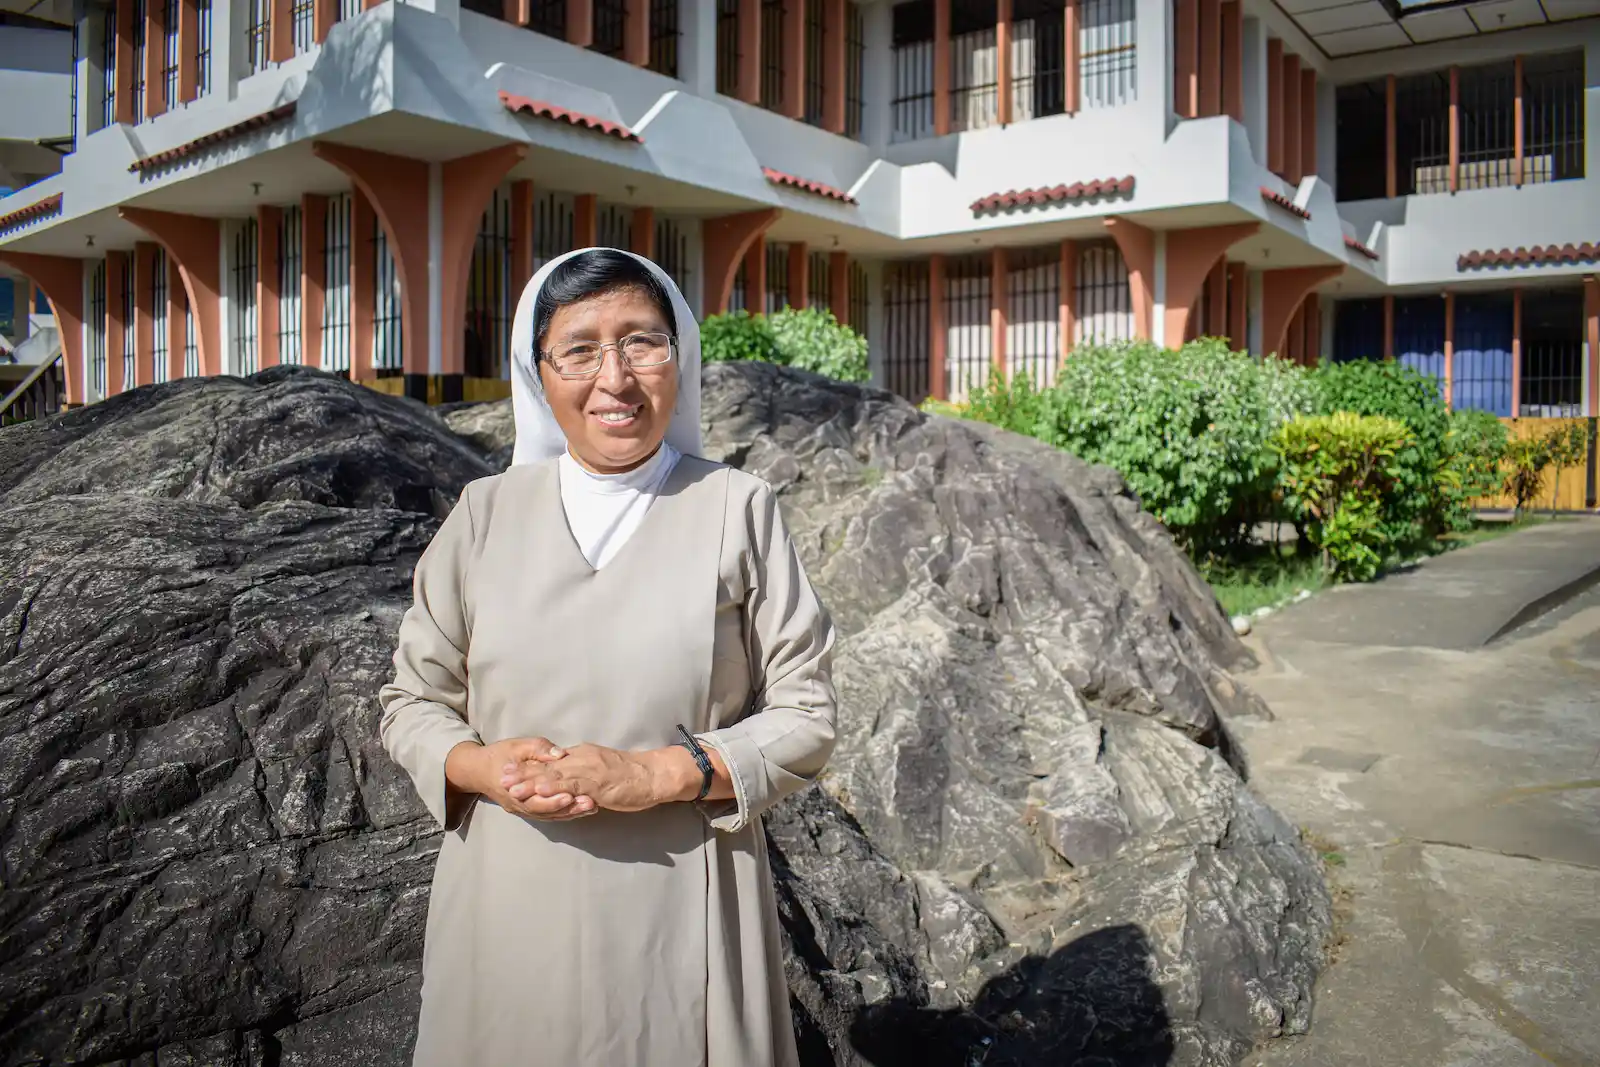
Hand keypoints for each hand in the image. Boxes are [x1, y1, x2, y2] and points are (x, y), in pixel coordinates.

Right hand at [448, 738, 596, 820]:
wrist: (478, 770)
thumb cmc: (500, 755)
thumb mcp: (518, 746)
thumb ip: (539, 749)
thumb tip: (559, 753)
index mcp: (514, 788)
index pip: (535, 798)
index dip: (553, 799)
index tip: (572, 794)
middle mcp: (519, 803)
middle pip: (545, 811)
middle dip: (568, 808)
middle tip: (590, 803)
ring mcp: (523, 809)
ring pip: (549, 815)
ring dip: (571, 813)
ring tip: (592, 807)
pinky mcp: (528, 810)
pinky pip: (548, 815)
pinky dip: (565, 813)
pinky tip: (582, 809)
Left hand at [503, 743, 696, 813]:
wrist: (655, 775)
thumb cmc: (631, 776)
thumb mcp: (602, 770)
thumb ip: (584, 774)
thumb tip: (569, 781)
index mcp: (583, 755)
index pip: (551, 760)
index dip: (529, 764)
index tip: (510, 767)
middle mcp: (582, 758)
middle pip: (548, 765)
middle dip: (524, 771)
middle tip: (502, 775)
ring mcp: (590, 769)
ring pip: (556, 775)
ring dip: (532, 781)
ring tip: (513, 786)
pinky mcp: (598, 782)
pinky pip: (574, 785)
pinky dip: (555, 786)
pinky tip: (541, 790)